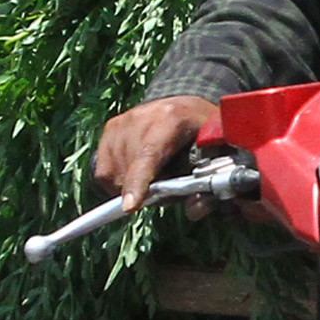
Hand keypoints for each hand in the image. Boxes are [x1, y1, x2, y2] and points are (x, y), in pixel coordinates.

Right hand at [91, 95, 220, 209]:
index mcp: (173, 118)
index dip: (139, 181)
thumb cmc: (203, 134)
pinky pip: (104, 172)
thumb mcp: (216, 155)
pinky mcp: (110, 128)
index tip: (130, 206)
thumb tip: (193, 211)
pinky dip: (117, 182)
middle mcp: (142, 116)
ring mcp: (123, 121)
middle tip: (166, 187)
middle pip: (130, 169)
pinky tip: (135, 176)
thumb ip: (208, 185)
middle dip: (145, 190)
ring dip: (131, 187)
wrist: (186, 107)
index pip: (149, 154)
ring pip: (113, 174)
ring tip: (152, 178)